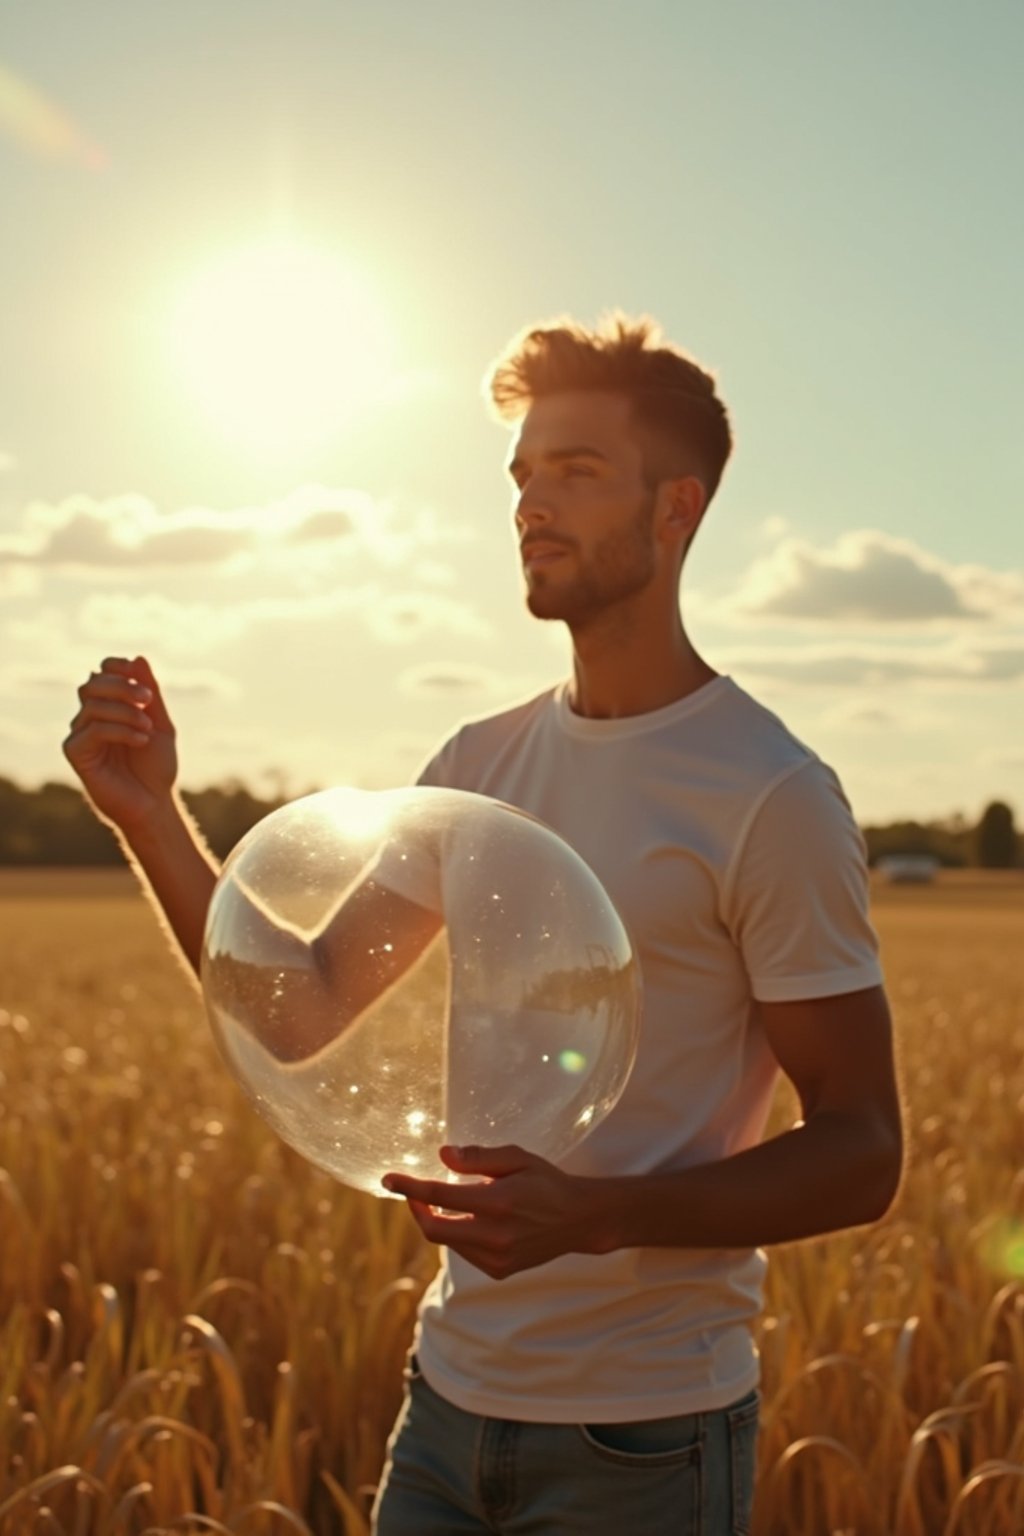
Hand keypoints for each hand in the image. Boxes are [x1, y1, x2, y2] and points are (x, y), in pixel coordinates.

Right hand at [63, 655, 177, 831]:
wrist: (153, 803)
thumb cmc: (156, 766)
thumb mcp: (160, 724)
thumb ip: (150, 693)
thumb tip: (138, 658)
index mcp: (110, 706)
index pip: (103, 671)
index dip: (118, 667)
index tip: (141, 676)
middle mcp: (90, 717)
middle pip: (93, 683)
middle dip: (123, 687)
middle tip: (149, 700)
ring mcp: (81, 734)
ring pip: (93, 705)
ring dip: (125, 712)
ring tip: (147, 729)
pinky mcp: (76, 753)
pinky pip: (93, 730)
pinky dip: (120, 730)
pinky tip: (141, 741)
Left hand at [383, 1144, 609, 1279]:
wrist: (578, 1220)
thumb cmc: (547, 1182)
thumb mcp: (517, 1158)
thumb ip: (478, 1158)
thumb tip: (442, 1155)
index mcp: (498, 1203)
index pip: (439, 1196)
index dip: (409, 1187)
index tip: (389, 1179)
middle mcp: (494, 1236)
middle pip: (433, 1229)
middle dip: (415, 1208)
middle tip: (412, 1190)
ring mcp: (496, 1258)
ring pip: (447, 1241)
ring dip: (438, 1220)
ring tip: (448, 1199)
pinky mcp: (498, 1270)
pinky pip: (463, 1252)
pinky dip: (457, 1233)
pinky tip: (470, 1218)